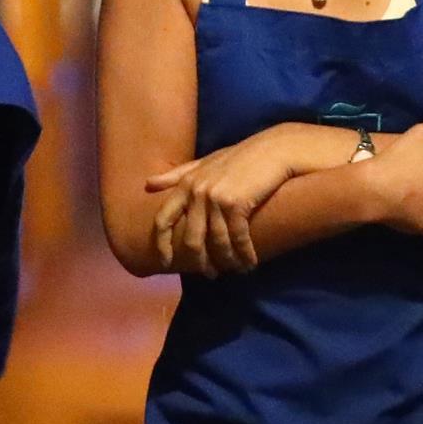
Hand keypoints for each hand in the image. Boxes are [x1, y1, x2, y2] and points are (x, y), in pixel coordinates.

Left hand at [143, 127, 320, 276]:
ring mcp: (216, 198)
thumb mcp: (205, 163)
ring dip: (227, 261)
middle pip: (191, 239)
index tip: (165, 263)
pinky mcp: (237, 204)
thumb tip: (148, 184)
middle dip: (201, 262)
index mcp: (186, 183)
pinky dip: (244, 254)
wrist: (274, 150)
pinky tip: (250, 262)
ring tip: (235, 269)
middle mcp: (197, 191)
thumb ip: (178, 175)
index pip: (163, 219)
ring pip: (217, 242)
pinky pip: (237, 238)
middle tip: (211, 273)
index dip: (161, 244)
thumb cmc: (241, 158)